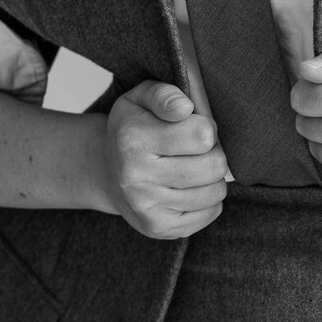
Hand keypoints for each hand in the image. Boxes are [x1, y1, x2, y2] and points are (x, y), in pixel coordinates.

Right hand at [103, 80, 231, 238]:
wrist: (106, 171)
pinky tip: (190, 188)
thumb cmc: (133, 128)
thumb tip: (185, 108)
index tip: (191, 127)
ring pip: (215, 192)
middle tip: (197, 150)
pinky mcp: (158, 228)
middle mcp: (135, 176)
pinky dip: (208, 200)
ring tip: (193, 168)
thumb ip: (165, 93)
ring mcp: (146, 206)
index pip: (203, 134)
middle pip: (214, 165)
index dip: (205, 127)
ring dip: (212, 178)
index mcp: (133, 138)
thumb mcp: (141, 97)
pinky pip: (210, 213)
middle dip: (214, 153)